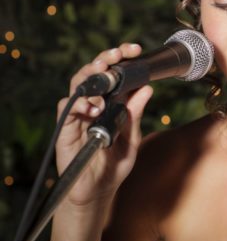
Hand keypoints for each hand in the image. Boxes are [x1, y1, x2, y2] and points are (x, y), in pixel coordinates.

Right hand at [55, 43, 153, 208]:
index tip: (135, 50)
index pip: (115, 74)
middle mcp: (94, 105)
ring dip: (92, 78)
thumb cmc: (115, 164)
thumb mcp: (132, 138)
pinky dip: (79, 103)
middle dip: (105, 59)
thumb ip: (136, 113)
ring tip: (105, 81)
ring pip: (78, 84)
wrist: (99, 190)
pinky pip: (66, 107)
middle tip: (116, 56)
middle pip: (94, 73)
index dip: (122, 59)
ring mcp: (79, 115)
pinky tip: (93, 108)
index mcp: (112, 103)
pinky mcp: (65, 129)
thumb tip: (147, 88)